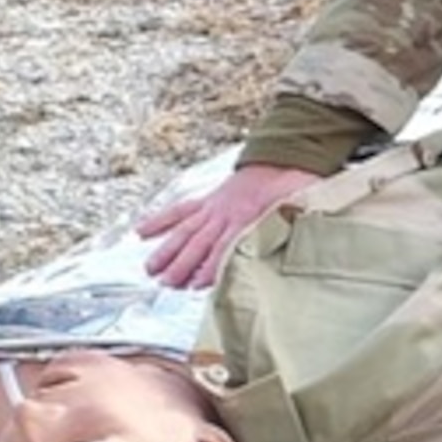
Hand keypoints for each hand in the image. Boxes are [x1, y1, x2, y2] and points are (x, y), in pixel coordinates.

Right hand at [135, 163, 321, 289]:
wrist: (286, 158)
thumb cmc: (295, 190)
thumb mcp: (300, 210)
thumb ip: (291, 229)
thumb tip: (291, 247)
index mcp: (249, 218)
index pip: (226, 247)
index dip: (211, 266)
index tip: (197, 283)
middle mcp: (226, 213)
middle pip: (200, 241)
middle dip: (182, 263)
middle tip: (167, 283)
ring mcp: (214, 206)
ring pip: (186, 229)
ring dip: (168, 249)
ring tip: (151, 269)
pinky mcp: (209, 199)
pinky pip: (181, 210)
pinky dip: (161, 220)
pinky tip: (141, 231)